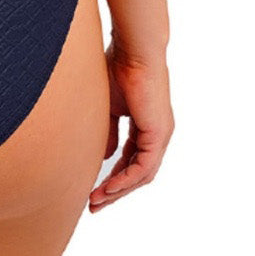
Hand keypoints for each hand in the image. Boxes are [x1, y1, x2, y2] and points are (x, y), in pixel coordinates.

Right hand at [89, 41, 173, 211]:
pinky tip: (108, 187)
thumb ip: (108, 132)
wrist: (133, 50)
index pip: (131, 159)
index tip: (94, 189)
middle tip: (94, 205)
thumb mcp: (108, 107)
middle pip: (138, 173)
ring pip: (142, 175)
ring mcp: (160, 135)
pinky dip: (125, 180)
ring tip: (96, 200)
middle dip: (115, 191)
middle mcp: (158, 134)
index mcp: (147, 125)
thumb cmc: (117, 68)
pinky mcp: (158, 134)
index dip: (113, 176)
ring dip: (118, 190)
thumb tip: (105, 157)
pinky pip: (143, 167)